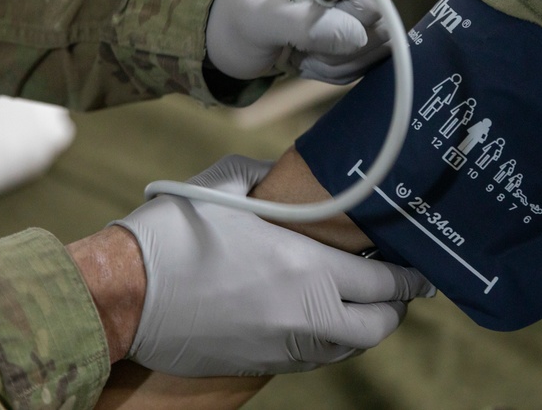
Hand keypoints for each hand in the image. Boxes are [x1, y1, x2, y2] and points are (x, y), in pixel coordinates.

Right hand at [113, 155, 433, 376]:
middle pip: (378, 326)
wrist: (123, 293)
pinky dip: (328, 342)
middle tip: (394, 286)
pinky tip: (320, 320)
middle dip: (394, 307)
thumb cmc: (175, 232)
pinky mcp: (260, 364)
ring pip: (347, 348)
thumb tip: (293, 177)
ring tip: (360, 302)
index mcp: (305, 268)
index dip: (408, 276)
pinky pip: (313, 359)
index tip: (418, 268)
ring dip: (362, 327)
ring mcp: (282, 346)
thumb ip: (272, 179)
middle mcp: (305, 315)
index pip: (383, 282)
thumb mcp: (225, 185)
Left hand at [205, 0, 391, 83]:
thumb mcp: (258, 20)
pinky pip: (374, 52)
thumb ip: (303, 25)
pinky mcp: (367, 13)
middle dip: (336, 49)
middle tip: (295, 48)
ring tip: (299, 51)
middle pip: (379, 23)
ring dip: (337, 61)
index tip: (296, 31)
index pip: (369, 1)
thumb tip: (355, 35)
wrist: (229, 27)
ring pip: (380, 43)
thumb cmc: (236, 15)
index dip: (338, 29)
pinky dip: (341, 66)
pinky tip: (311, 56)